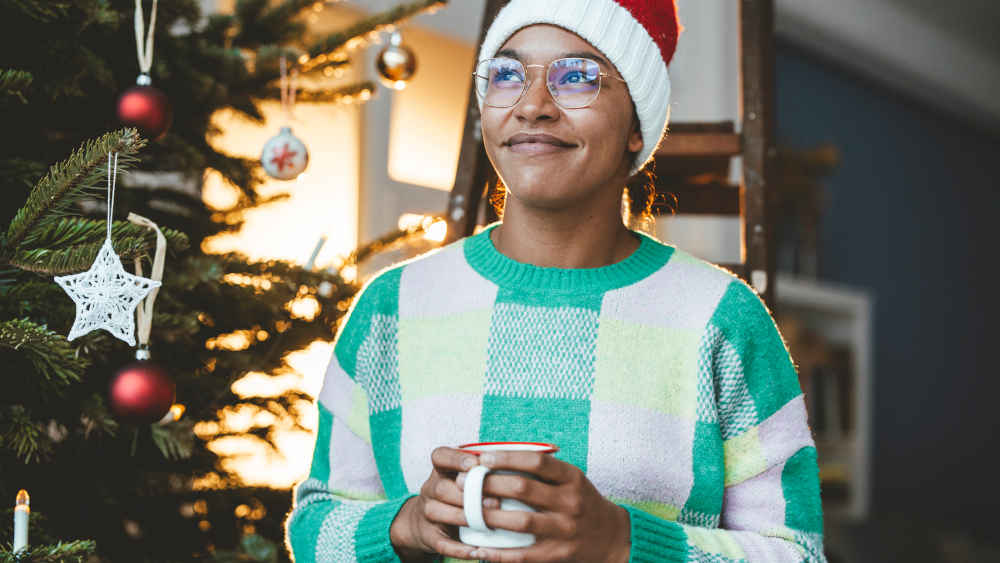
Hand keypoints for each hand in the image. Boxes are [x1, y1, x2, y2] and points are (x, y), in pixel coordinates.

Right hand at [390, 446, 484, 560]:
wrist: (423, 522)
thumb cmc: (456, 494)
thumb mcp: (462, 478)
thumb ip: (481, 472)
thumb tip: (515, 468)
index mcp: (440, 470)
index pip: (440, 456)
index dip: (456, 459)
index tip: (475, 463)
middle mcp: (430, 489)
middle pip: (441, 487)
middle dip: (468, 494)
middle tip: (495, 501)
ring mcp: (427, 513)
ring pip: (438, 513)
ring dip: (464, 518)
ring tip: (488, 524)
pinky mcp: (428, 536)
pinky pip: (441, 543)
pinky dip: (459, 549)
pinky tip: (478, 551)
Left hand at [456, 451, 630, 562]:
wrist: (612, 538)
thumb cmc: (582, 502)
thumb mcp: (572, 479)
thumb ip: (544, 468)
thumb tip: (499, 455)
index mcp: (572, 478)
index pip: (537, 462)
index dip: (506, 458)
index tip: (481, 457)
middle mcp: (570, 502)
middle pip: (523, 489)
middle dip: (488, 484)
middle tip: (463, 483)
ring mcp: (564, 530)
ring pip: (520, 521)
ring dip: (488, 516)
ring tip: (465, 511)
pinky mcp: (557, 555)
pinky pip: (522, 554)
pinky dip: (498, 553)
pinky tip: (478, 549)